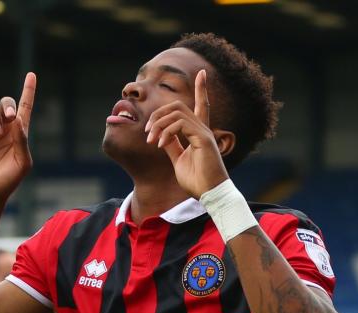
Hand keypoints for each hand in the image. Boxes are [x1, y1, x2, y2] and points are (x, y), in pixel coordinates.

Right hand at [0, 73, 35, 204]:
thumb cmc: (8, 180)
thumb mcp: (22, 162)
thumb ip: (22, 141)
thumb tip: (18, 120)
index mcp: (20, 134)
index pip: (25, 108)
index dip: (28, 91)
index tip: (32, 75)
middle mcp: (5, 130)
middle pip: (6, 104)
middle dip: (7, 105)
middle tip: (9, 117)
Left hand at [144, 69, 229, 198]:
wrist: (209, 195)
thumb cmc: (196, 182)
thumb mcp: (178, 160)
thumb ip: (171, 145)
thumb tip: (161, 135)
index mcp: (199, 133)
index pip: (201, 105)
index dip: (202, 88)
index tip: (202, 73)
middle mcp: (203, 129)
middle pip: (179, 106)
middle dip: (159, 114)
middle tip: (148, 132)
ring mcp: (204, 133)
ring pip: (177, 112)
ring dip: (158, 124)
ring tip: (151, 140)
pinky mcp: (203, 139)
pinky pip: (180, 124)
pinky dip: (166, 131)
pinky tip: (160, 144)